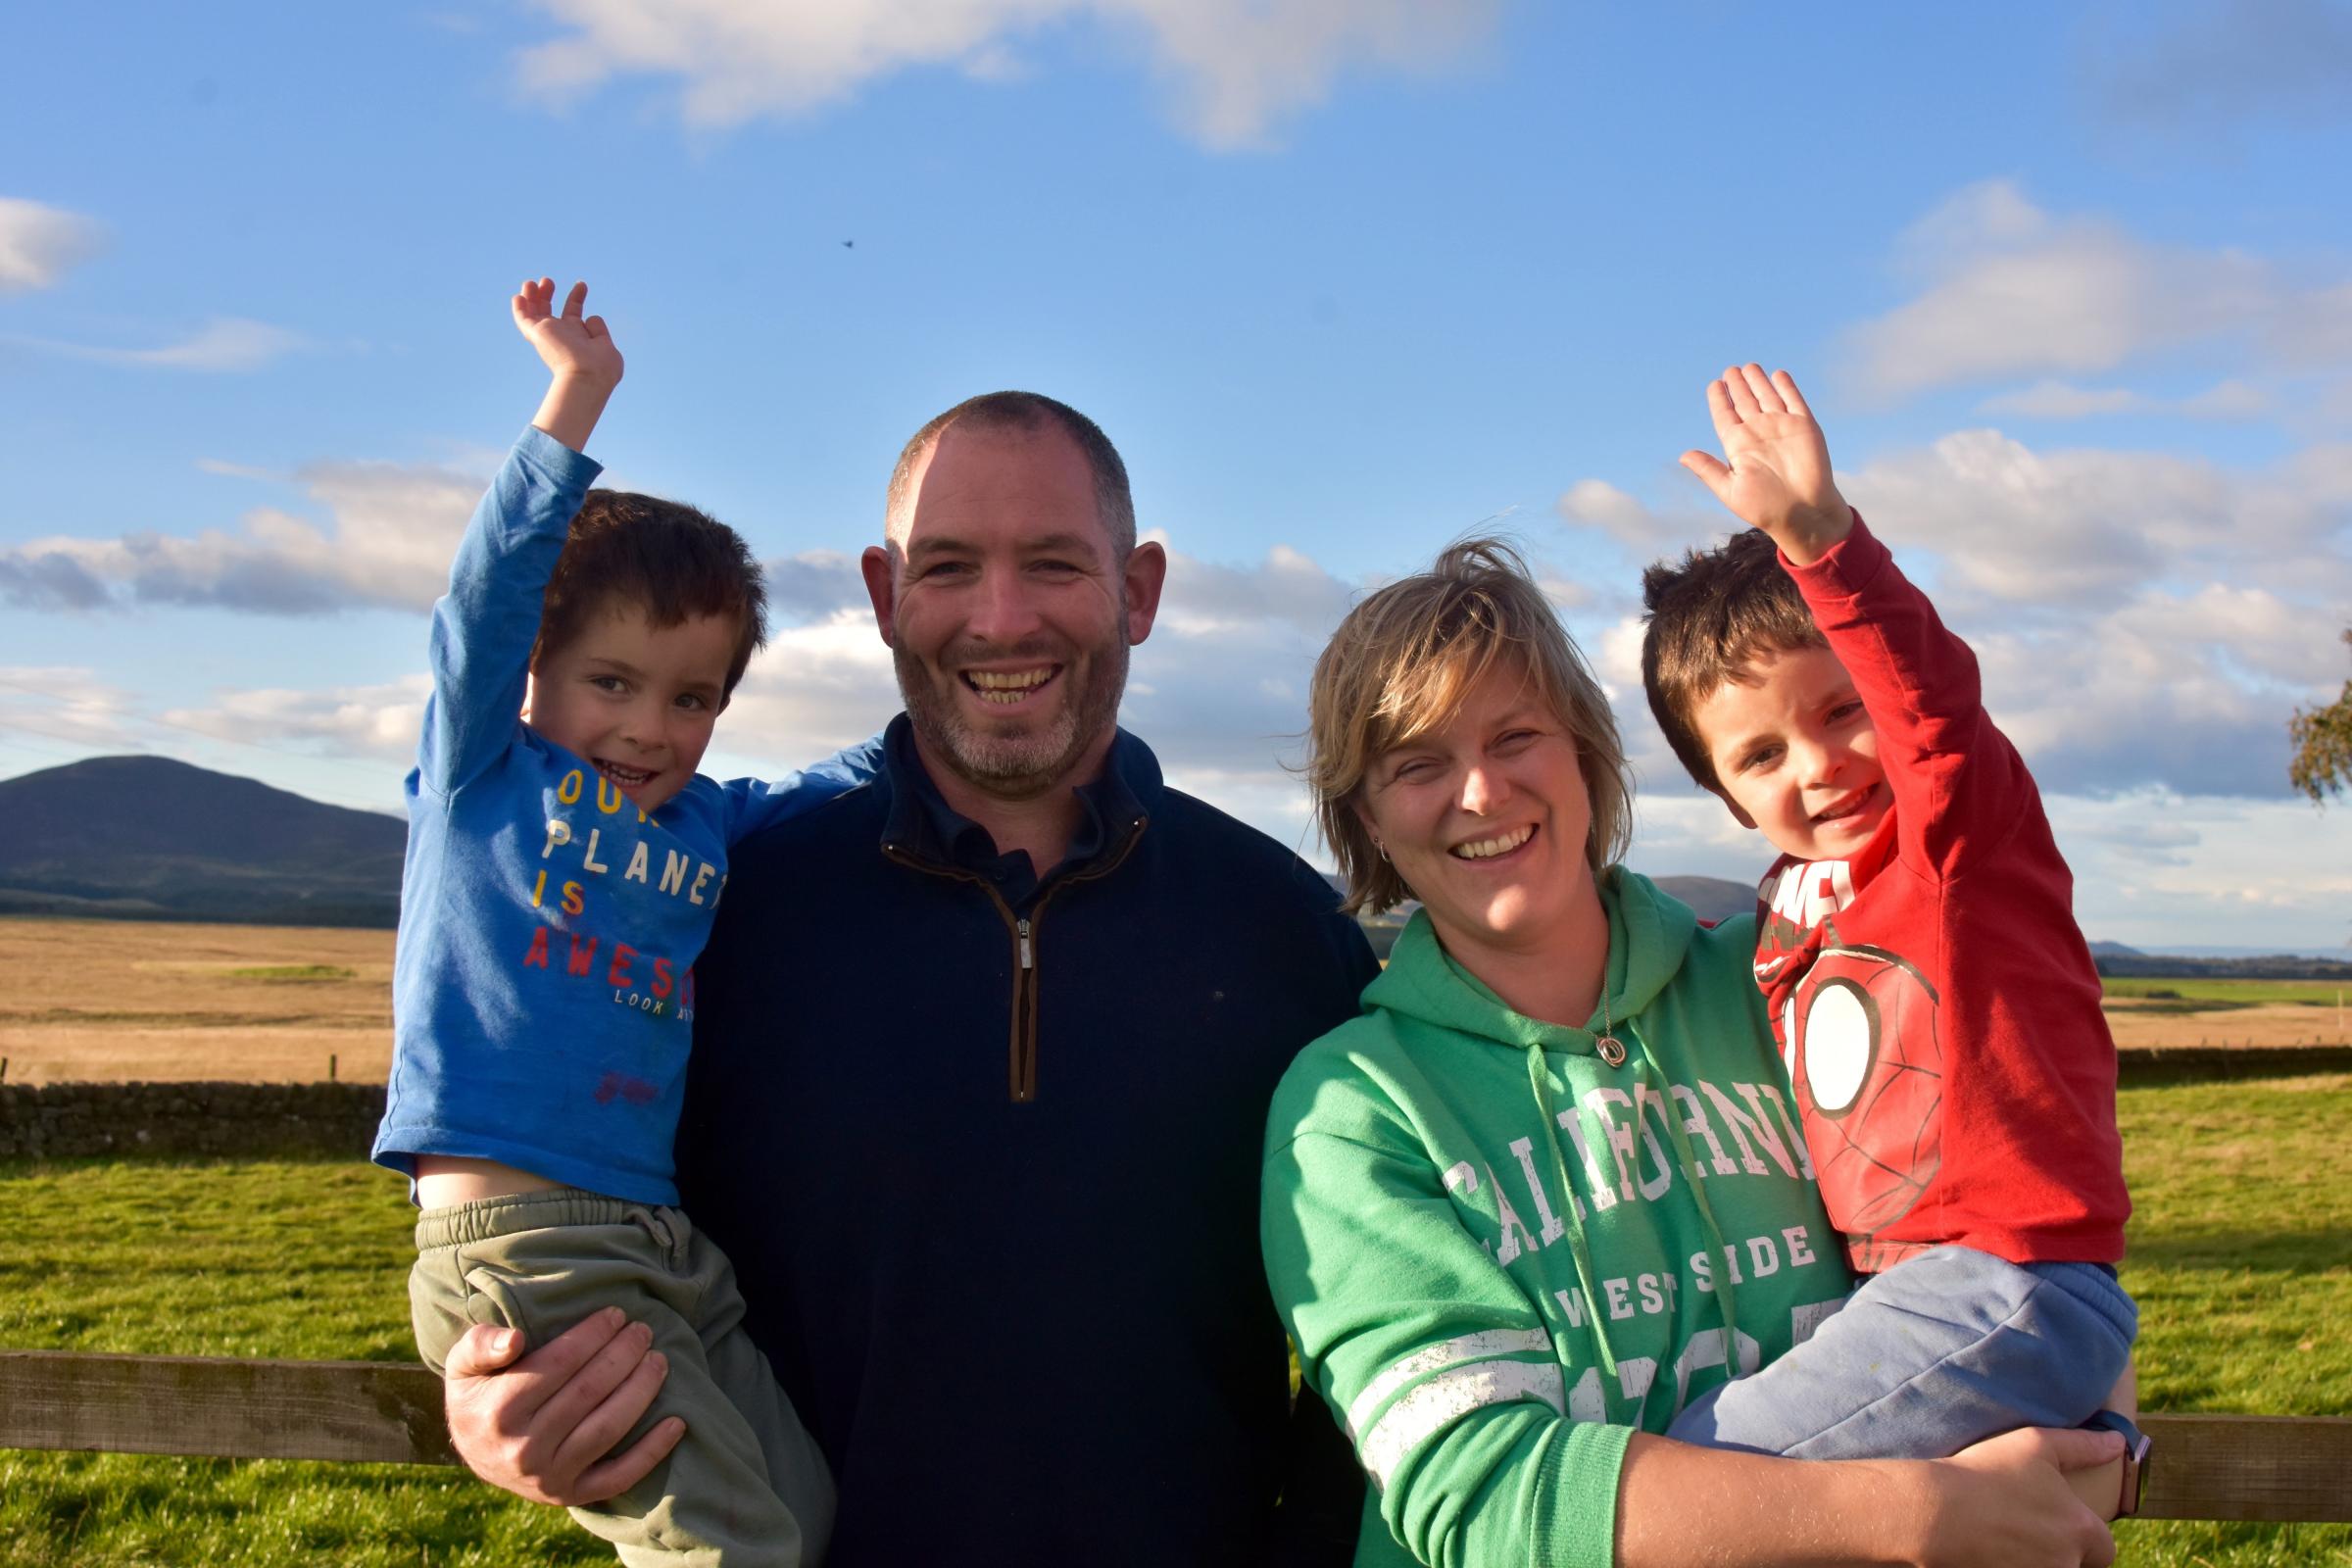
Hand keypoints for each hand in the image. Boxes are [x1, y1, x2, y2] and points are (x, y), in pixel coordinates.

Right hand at [441, 1307, 683, 1506]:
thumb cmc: (478, 1394)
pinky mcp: (571, 1495)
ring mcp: (549, 1477)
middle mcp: (524, 1448)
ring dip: (642, 1390)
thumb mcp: (463, 1363)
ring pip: (608, 1428)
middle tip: (643, 1331)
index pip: (561, 1364)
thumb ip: (480, 1344)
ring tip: (658, 1360)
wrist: (475, 1452)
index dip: (594, 1335)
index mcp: (498, 1410)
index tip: (617, 1314)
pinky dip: (652, 1452)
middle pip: (590, 1392)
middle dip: (623, 1355)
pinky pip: (619, 1477)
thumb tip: (514, 1339)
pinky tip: (677, 1422)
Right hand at [512, 277, 623, 387]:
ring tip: (531, 282)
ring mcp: (548, 335)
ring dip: (532, 297)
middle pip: (549, 313)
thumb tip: (591, 317)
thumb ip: (598, 331)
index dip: (576, 297)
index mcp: (578, 339)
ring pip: (534, 314)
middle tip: (547, 280)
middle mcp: (561, 337)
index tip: (582, 284)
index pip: (573, 314)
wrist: (588, 376)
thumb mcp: (605, 345)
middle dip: (547, 295)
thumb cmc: (601, 368)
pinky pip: (524, 320)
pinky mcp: (537, 333)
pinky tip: (519, 296)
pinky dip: (520, 309)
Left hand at [1679, 363, 1850, 564]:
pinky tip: (1777, 375)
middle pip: (1744, 401)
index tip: (1714, 385)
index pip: (1724, 415)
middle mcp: (1758, 433)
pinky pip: (1793, 400)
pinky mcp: (1804, 425)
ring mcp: (1781, 427)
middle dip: (1736, 385)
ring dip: (1757, 381)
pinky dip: (1786, 387)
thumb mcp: (1730, 490)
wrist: (1803, 513)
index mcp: (1737, 446)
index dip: (1718, 399)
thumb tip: (1683, 455)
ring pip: (1766, 396)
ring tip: (1748, 367)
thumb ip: (1708, 470)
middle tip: (1730, 370)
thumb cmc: (1765, 508)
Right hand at [1913, 1426, 2122, 1566]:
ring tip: (2003, 1538)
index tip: (2060, 1527)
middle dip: (2059, 1552)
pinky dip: (2008, 1563)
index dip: (2087, 1540)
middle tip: (2025, 1530)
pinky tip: (1989, 1551)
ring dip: (2033, 1559)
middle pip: (2076, 1565)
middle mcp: (2067, 1561)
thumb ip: (2082, 1445)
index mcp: (2081, 1528)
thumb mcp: (2035, 1445)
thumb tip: (2119, 1442)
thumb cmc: (1986, 1473)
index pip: (2104, 1549)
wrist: (1935, 1512)